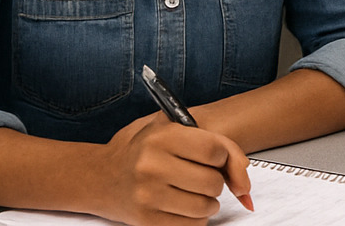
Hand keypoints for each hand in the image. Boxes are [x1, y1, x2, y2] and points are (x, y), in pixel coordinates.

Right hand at [91, 114, 250, 225]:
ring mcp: (147, 196)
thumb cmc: (143, 148)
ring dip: (207, 202)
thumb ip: (219, 144)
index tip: (215, 158)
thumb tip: (245, 182)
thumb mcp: (174, 128)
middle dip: (215, 181)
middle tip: (201, 176)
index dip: (223, 156)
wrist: (99, 176)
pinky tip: (183, 205)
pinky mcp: (146, 220)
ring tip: (192, 191)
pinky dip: (196, 218)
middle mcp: (152, 166)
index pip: (215, 150)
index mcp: (161, 137)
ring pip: (206, 207)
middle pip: (213, 182)